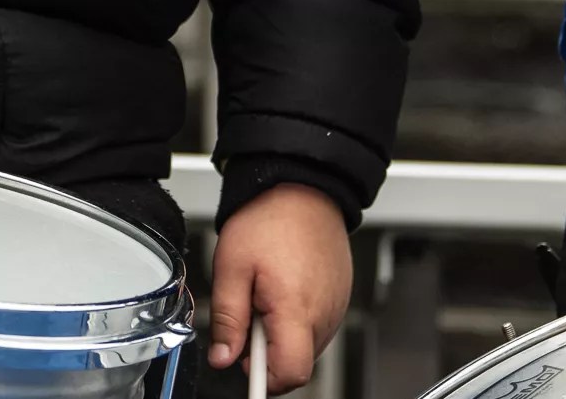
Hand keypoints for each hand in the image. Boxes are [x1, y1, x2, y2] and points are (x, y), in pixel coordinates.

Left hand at [208, 184, 351, 393]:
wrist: (303, 187)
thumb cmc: (269, 219)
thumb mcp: (232, 267)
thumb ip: (227, 318)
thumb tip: (223, 357)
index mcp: (296, 308)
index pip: (291, 373)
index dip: (264, 377)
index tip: (246, 362)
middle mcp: (324, 312)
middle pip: (298, 362)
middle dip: (269, 350)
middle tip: (251, 311)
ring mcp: (337, 304)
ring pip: (308, 345)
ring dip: (283, 333)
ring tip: (268, 294)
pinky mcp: (341, 296)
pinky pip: (319, 324)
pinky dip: (299, 318)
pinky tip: (285, 288)